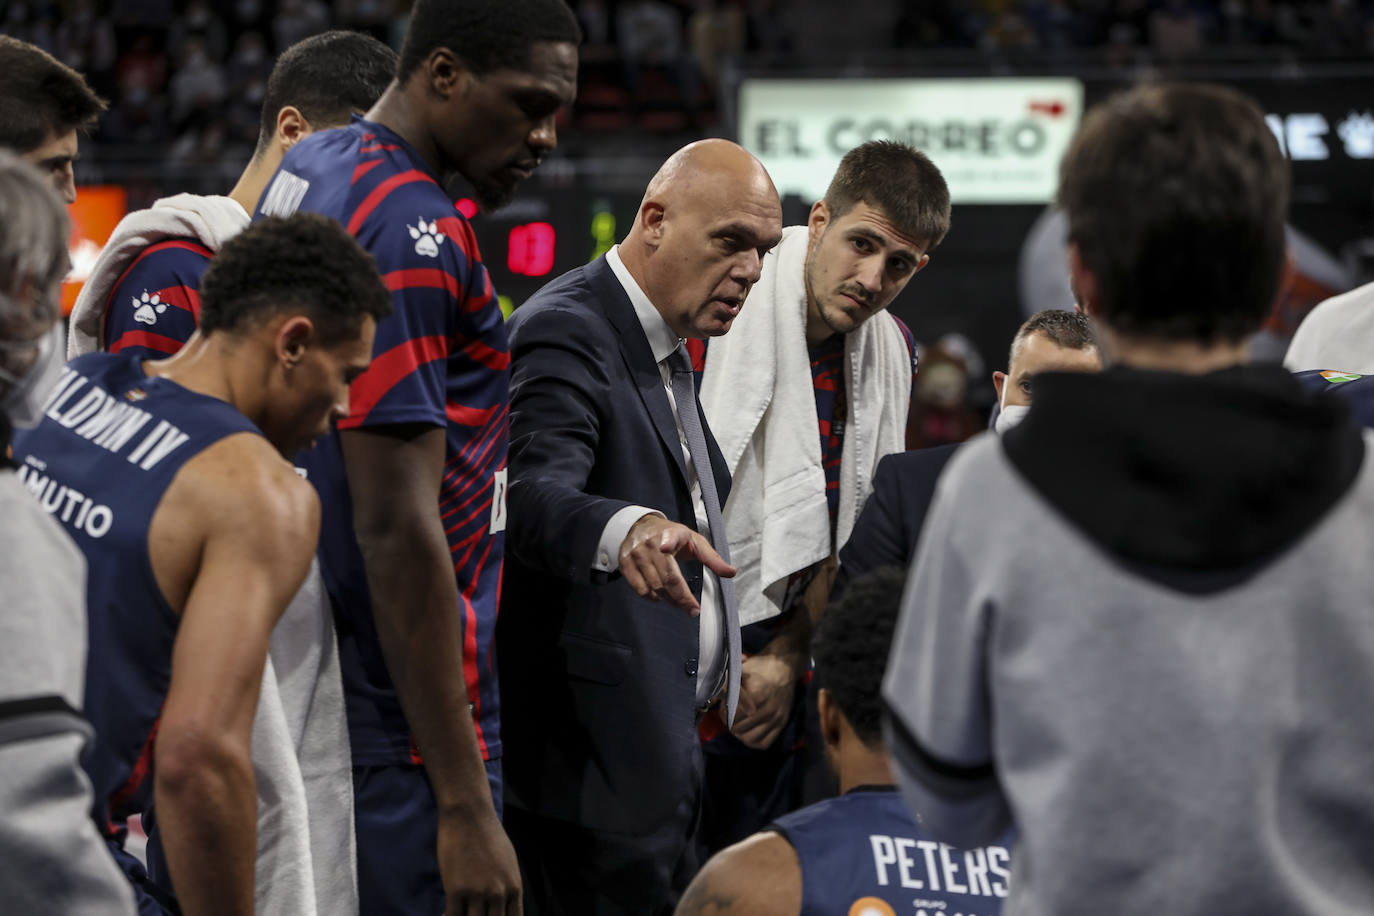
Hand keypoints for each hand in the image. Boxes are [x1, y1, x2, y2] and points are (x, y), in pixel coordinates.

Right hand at [438, 807, 521, 915]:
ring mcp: (477, 893)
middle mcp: (498, 894)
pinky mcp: (456, 890)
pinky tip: (444, 913)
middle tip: (473, 913)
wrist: (469, 814)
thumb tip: (505, 903)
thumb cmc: (488, 835)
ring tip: (460, 912)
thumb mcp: (509, 862)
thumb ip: (508, 886)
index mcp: (514, 888)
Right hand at [619, 514, 735, 615]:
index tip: (665, 547)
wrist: (641, 525)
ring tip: (679, 601)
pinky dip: (652, 597)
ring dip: (669, 599)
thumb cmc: (672, 535)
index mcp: (671, 534)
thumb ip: (712, 558)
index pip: (669, 537)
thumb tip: (731, 573)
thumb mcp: (694, 541)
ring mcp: (636, 553)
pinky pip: (640, 589)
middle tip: (693, 610)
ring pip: (654, 586)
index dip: (667, 541)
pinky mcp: (625, 563)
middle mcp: (651, 542)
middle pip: (666, 577)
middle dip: (681, 598)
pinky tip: (661, 596)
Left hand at [730, 654, 797, 749]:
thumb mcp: (741, 671)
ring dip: (740, 733)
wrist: (784, 666)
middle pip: (738, 728)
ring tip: (738, 724)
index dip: (723, 713)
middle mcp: (766, 709)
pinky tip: (749, 731)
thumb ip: (726, 685)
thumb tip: (713, 699)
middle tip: (729, 715)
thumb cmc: (759, 667)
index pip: (731, 715)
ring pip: (749, 738)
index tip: (724, 707)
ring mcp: (775, 718)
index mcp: (755, 695)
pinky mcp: (782, 723)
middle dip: (730, 722)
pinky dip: (753, 740)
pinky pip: (764, 743)